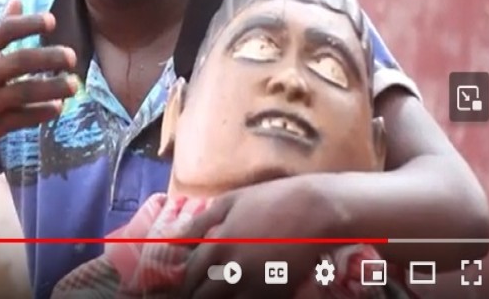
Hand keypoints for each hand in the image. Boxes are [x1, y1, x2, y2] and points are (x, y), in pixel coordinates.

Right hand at [0, 0, 77, 153]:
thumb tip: (19, 0)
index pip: (4, 31)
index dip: (30, 24)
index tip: (52, 21)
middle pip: (21, 61)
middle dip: (50, 57)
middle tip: (72, 56)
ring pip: (27, 92)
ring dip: (55, 88)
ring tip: (75, 85)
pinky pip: (24, 118)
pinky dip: (44, 112)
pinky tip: (58, 107)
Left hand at [180, 175, 339, 298]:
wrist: (315, 209)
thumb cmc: (270, 199)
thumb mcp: (229, 202)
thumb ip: (199, 223)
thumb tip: (174, 239)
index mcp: (218, 246)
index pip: (190, 275)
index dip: (183, 282)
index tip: (183, 283)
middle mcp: (233, 270)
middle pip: (203, 295)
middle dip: (197, 294)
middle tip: (196, 290)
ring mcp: (256, 285)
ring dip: (217, 298)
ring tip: (215, 292)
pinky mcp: (277, 293)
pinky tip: (240, 292)